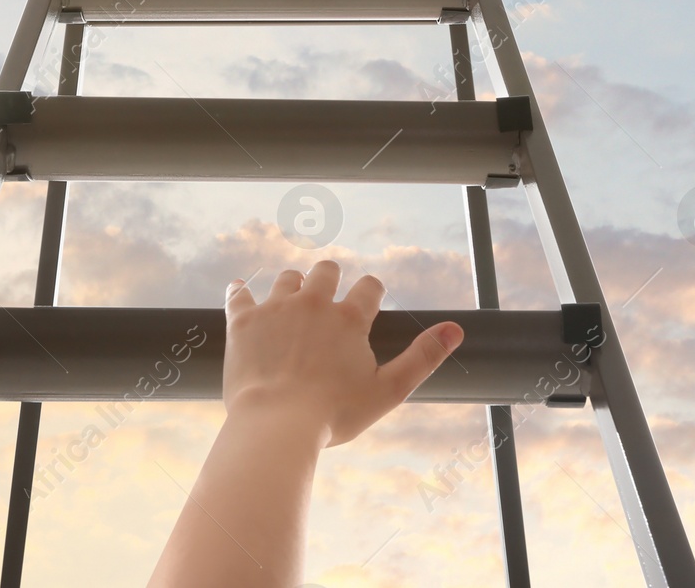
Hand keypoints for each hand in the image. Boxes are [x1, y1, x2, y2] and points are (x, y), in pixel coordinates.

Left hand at [222, 259, 463, 446]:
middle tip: (327, 300)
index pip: (368, 286)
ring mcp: (275, 307)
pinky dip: (240, 291)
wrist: (277, 425)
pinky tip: (241, 292)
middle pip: (325, 270)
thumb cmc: (335, 414)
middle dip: (330, 280)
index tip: (367, 302)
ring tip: (291, 305)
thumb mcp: (389, 390)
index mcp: (349, 318)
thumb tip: (456, 329)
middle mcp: (313, 302)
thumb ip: (423, 357)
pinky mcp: (243, 319)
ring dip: (292, 286)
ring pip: (286, 278)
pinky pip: (238, 292)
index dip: (370, 293)